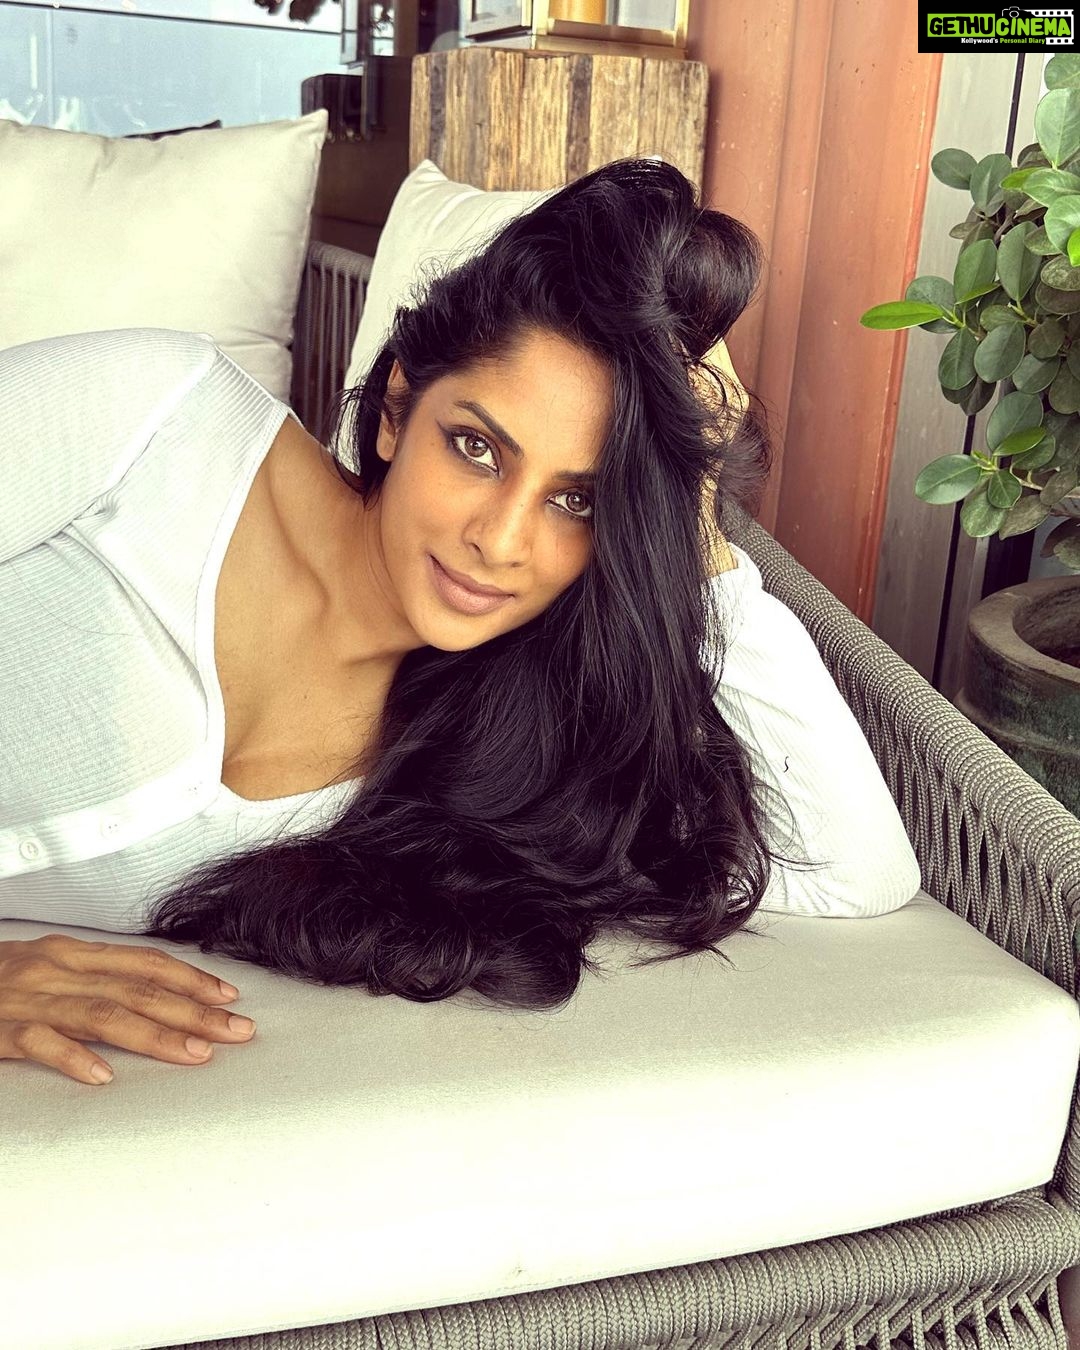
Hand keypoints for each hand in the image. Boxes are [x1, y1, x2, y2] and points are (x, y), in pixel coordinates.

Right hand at [0, 933, 255, 1084]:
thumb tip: (146, 996)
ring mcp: (27, 999)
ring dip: (154, 1034)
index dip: (191, 979)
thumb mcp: (43, 969)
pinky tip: (102, 1077)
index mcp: (71, 954)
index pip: (145, 964)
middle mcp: (56, 970)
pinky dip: (72, 1058)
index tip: (230, 998)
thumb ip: (90, 980)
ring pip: (102, 1015)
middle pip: (139, 990)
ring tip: (194, 1054)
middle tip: (239, 1032)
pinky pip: (39, 1043)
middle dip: (194, 1011)